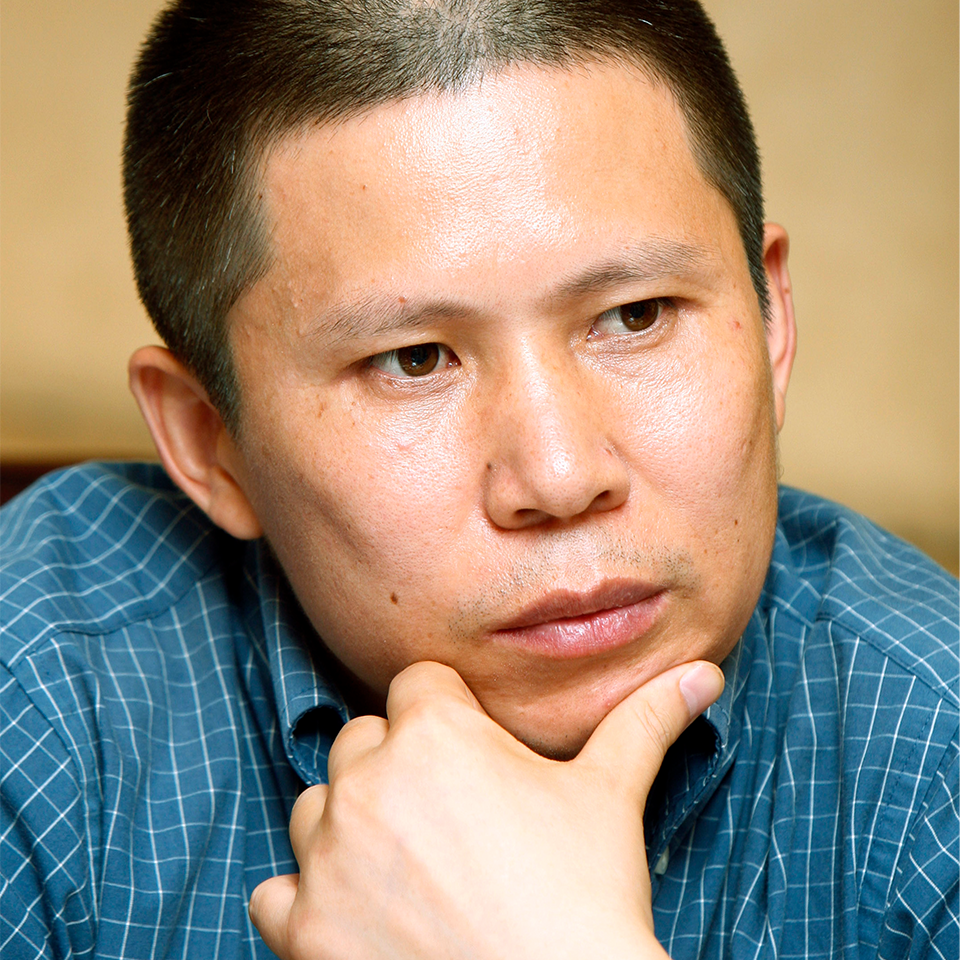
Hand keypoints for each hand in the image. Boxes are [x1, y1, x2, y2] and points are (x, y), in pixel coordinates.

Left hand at [249, 659, 722, 958]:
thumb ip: (646, 721)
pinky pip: (275, 890)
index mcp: (434, 732)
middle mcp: (368, 781)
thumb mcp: (612, 795)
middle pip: (362, 741)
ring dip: (348, 826)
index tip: (473, 755)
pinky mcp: (304, 931)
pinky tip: (356, 913)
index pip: (417, 687)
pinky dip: (306, 897)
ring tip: (405, 863)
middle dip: (396, 766)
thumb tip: (703, 675)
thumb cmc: (582, 897)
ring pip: (316, 808)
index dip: (448, 716)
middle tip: (446, 815)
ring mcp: (328, 857)